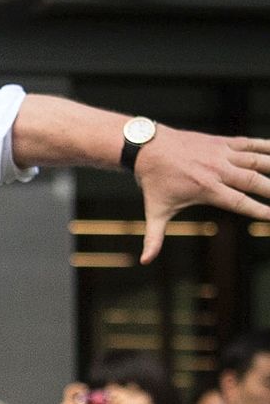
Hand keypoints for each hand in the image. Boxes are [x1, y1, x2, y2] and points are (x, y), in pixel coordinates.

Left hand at [138, 128, 269, 263]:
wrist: (149, 148)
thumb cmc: (154, 183)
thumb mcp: (155, 212)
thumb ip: (154, 238)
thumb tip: (145, 261)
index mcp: (207, 188)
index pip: (239, 201)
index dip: (258, 209)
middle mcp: (218, 170)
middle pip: (254, 180)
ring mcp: (222, 154)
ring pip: (256, 159)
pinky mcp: (222, 142)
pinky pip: (249, 143)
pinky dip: (265, 146)